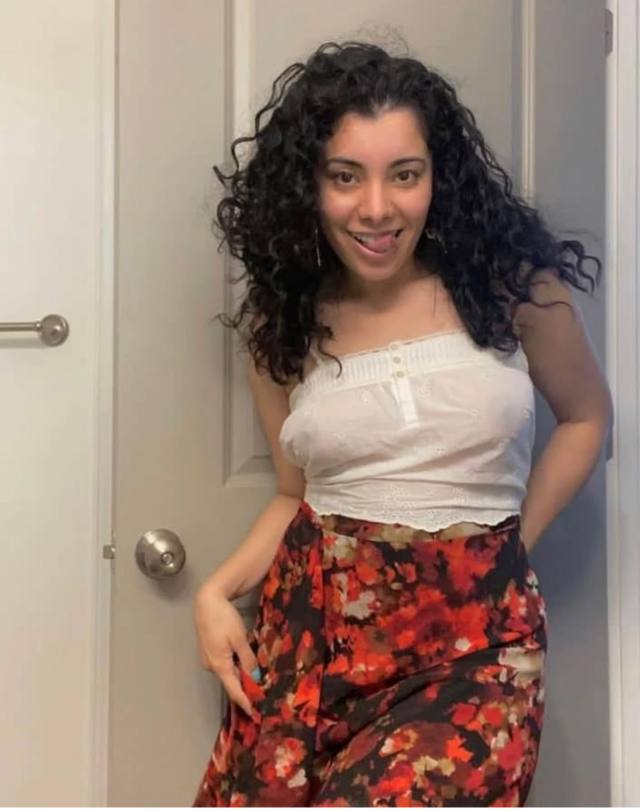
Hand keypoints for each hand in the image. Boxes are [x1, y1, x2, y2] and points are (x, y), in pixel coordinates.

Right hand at [192, 586, 258, 716]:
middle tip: (263, 692)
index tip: (256, 713)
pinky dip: (234, 664)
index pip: (234, 691)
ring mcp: (207, 658)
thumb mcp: (240, 639)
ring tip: (257, 678)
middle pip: (231, 681)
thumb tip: (255, 678)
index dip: (245, 702)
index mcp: (219, 665)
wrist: (207, 601)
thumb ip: (247, 660)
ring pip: (228, 670)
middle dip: (246, 687)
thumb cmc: (224, 619)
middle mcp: (211, 666)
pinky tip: (244, 661)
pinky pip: (224, 662)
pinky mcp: (208, 649)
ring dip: (241, 674)